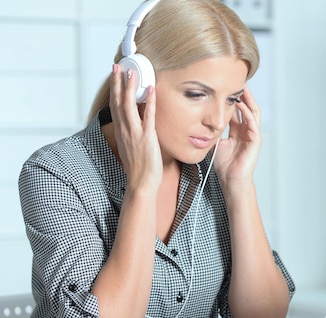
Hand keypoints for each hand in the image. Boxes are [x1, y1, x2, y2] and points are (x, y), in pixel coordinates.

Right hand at [109, 64, 161, 192]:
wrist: (141, 183)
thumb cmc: (139, 168)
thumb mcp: (132, 146)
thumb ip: (132, 132)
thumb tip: (137, 121)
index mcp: (121, 131)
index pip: (114, 106)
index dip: (114, 89)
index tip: (114, 75)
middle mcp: (124, 130)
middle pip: (118, 101)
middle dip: (117, 82)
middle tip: (118, 66)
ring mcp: (134, 133)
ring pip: (129, 106)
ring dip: (130, 87)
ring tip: (132, 72)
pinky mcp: (146, 138)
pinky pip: (147, 117)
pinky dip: (149, 102)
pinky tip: (151, 90)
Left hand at [214, 84, 261, 184]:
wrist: (231, 180)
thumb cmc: (224, 165)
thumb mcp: (215, 142)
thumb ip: (212, 130)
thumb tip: (200, 119)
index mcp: (238, 130)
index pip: (237, 109)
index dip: (232, 97)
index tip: (224, 85)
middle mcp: (247, 130)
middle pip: (247, 107)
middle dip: (243, 94)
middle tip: (236, 79)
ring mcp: (252, 135)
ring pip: (253, 111)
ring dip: (248, 99)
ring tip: (242, 87)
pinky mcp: (255, 141)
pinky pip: (252, 123)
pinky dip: (247, 113)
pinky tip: (241, 104)